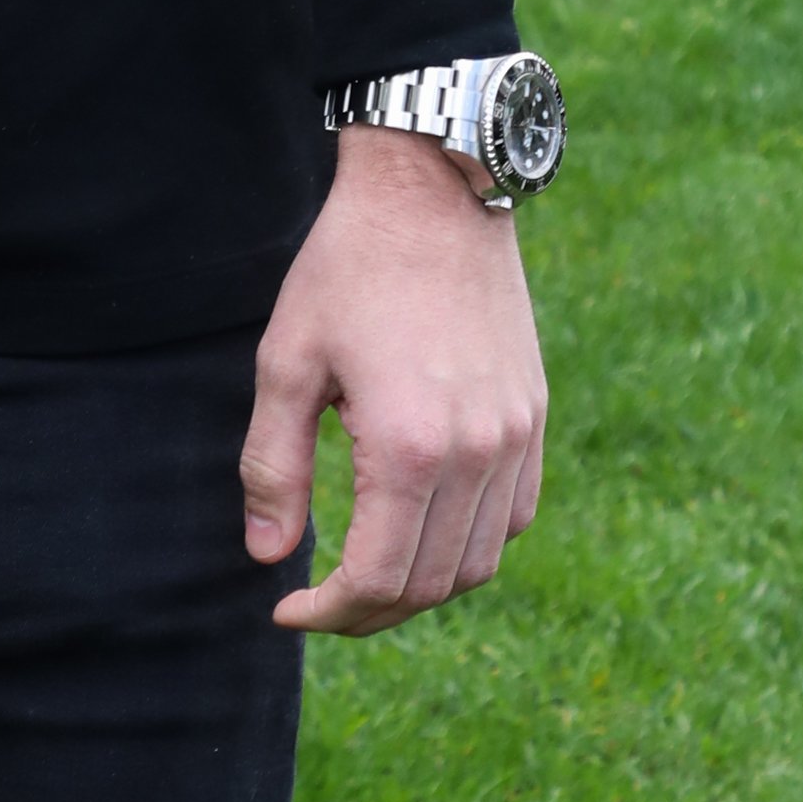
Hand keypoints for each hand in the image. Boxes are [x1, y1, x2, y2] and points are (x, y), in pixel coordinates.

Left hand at [241, 123, 546, 635]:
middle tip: (318, 600)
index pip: (376, 580)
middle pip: (429, 585)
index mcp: (410, 448)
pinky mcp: (533, 417)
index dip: (328, 613)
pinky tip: (421, 524)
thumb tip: (270, 558)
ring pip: (478, 562)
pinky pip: (513, 517)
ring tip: (366, 569)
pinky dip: (469, 543)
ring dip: (420, 584)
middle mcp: (476, 455)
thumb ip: (274, 466)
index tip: (286, 608)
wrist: (433, 188)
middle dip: (367, 611)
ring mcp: (516, 438)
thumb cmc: (347, 266)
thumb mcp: (287, 359)